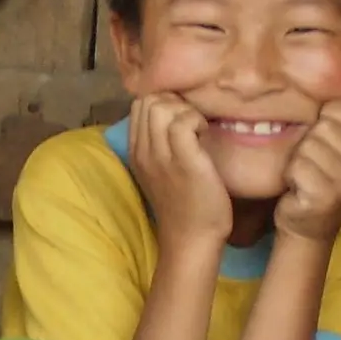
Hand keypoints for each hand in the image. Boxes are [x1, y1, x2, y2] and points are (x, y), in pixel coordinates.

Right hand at [127, 94, 233, 250]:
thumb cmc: (184, 205)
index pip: (139, 105)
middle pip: (148, 101)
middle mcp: (143, 151)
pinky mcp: (183, 161)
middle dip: (173, 102)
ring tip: (198, 129)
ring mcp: (160, 156)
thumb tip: (175, 116)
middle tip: (191, 122)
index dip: (164, 103)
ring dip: (185, 110)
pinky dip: (196, 120)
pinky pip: (182, 121)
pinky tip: (205, 136)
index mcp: (136, 152)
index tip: (181, 120)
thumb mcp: (161, 172)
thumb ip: (160, 145)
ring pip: (161, 106)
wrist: (191, 238)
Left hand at [274, 102, 340, 242]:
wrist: (307, 226)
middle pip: (322, 127)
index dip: (323, 121)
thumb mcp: (332, 147)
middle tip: (311, 166)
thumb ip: (335, 122)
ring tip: (305, 177)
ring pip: (307, 146)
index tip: (321, 143)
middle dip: (306, 144)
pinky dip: (290, 176)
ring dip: (297, 161)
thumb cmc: (316, 180)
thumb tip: (324, 91)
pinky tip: (298, 189)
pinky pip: (297, 166)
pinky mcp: (327, 197)